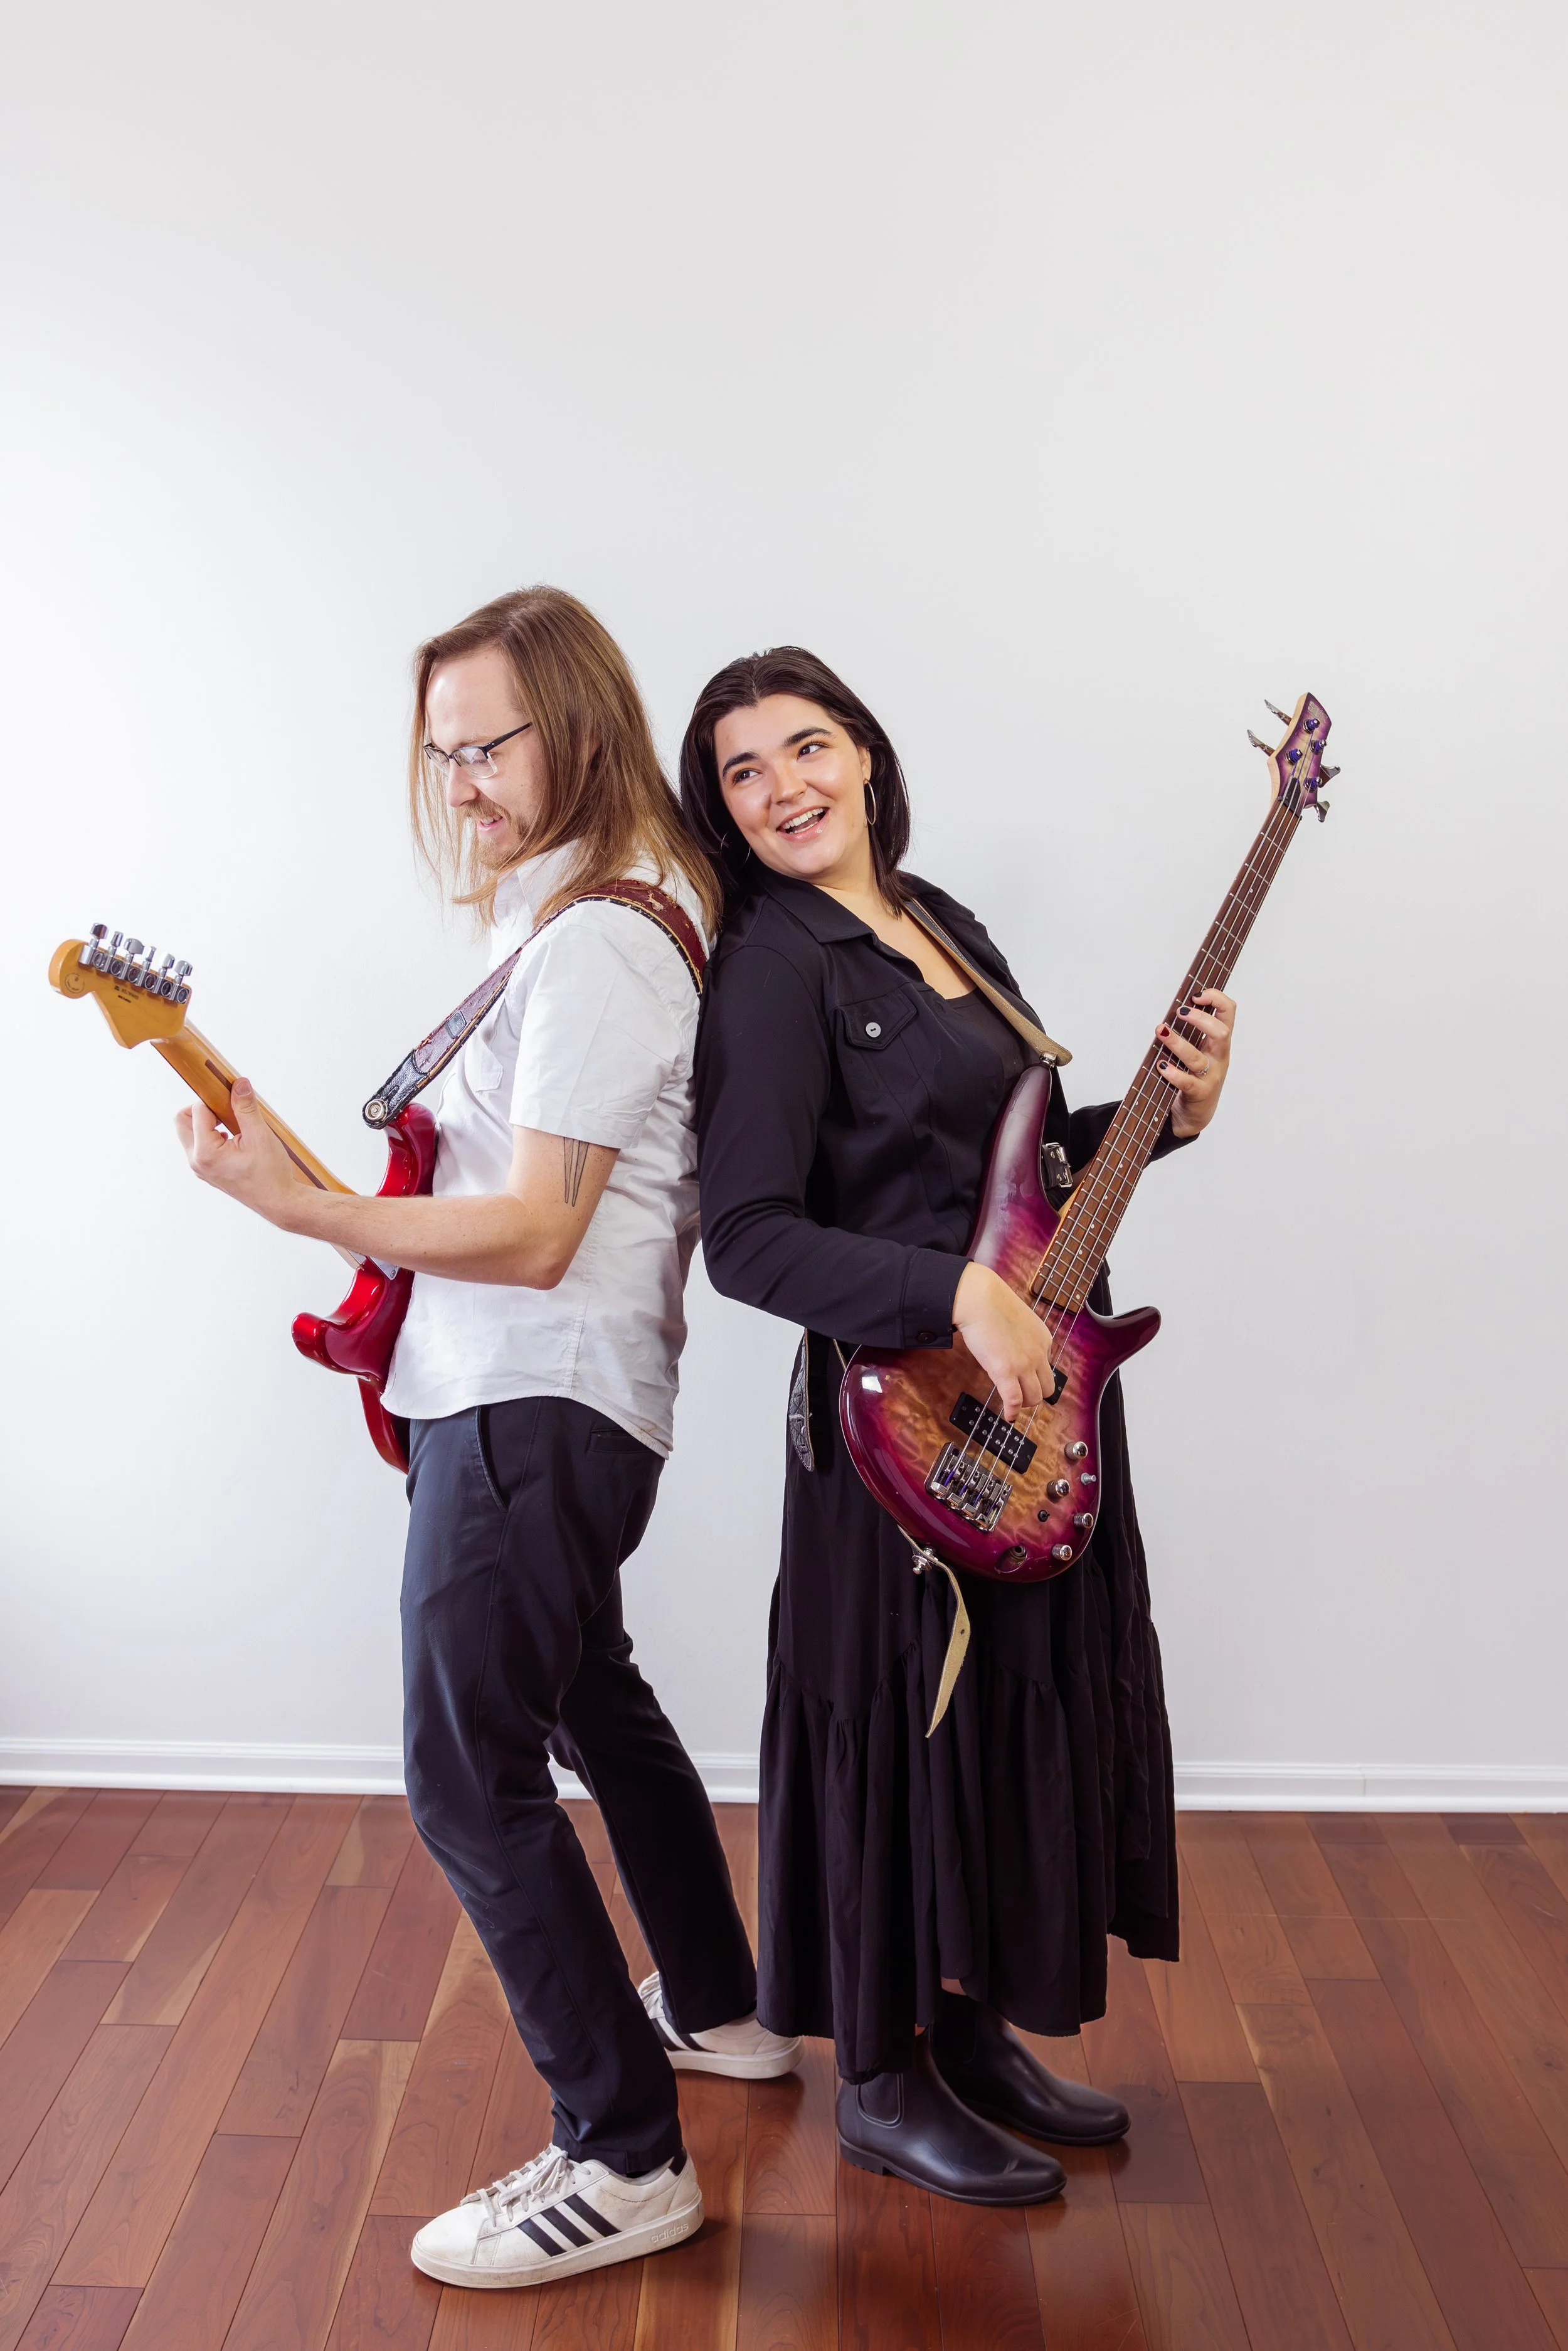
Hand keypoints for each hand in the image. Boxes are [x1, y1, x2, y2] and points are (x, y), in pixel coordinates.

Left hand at [176, 1078, 302, 1225]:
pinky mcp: (207, 1171)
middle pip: (182, 1121)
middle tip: (227, 1109)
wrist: (279, 1202)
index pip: (197, 1110)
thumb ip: (245, 1107)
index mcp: (205, 1152)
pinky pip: (200, 1145)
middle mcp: (196, 1161)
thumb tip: (240, 1084)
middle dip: (202, 1109)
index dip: (214, 1098)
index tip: (231, 1096)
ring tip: (234, 1126)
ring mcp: (200, 1168)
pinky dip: (212, 1135)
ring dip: (208, 1122)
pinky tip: (235, 1138)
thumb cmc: (271, 1174)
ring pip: (190, 1133)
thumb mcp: (259, 1136)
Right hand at [952, 1262, 1058, 1423]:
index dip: (1036, 1376)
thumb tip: (1012, 1346)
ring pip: (1034, 1397)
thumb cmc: (992, 1303)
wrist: (981, 1299)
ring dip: (1024, 1404)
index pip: (1047, 1367)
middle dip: (1035, 1395)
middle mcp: (1039, 1354)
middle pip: (1047, 1387)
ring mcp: (1024, 1365)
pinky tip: (1008, 1416)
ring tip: (1014, 1405)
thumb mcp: (1019, 1319)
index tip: (1027, 1380)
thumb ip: (1022, 1335)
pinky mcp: (1006, 1372)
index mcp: (1043, 1339)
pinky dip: (1012, 1412)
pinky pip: (1014, 1401)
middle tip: (1022, 1396)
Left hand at [1157, 989, 1234, 1137]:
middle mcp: (1219, 1057)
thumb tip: (1172, 1009)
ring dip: (1177, 1043)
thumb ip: (1191, 1033)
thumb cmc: (1193, 1077)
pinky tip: (1162, 1066)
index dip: (1216, 999)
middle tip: (1180, 1013)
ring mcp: (1211, 1077)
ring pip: (1197, 1057)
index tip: (1196, 995)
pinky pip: (1187, 1082)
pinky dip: (1174, 1073)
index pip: (1228, 1013)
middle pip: (1221, 1033)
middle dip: (1201, 1019)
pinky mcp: (1199, 1094)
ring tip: (1160, 1031)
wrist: (1195, 1115)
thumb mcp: (1198, 1051)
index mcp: (1219, 1043)